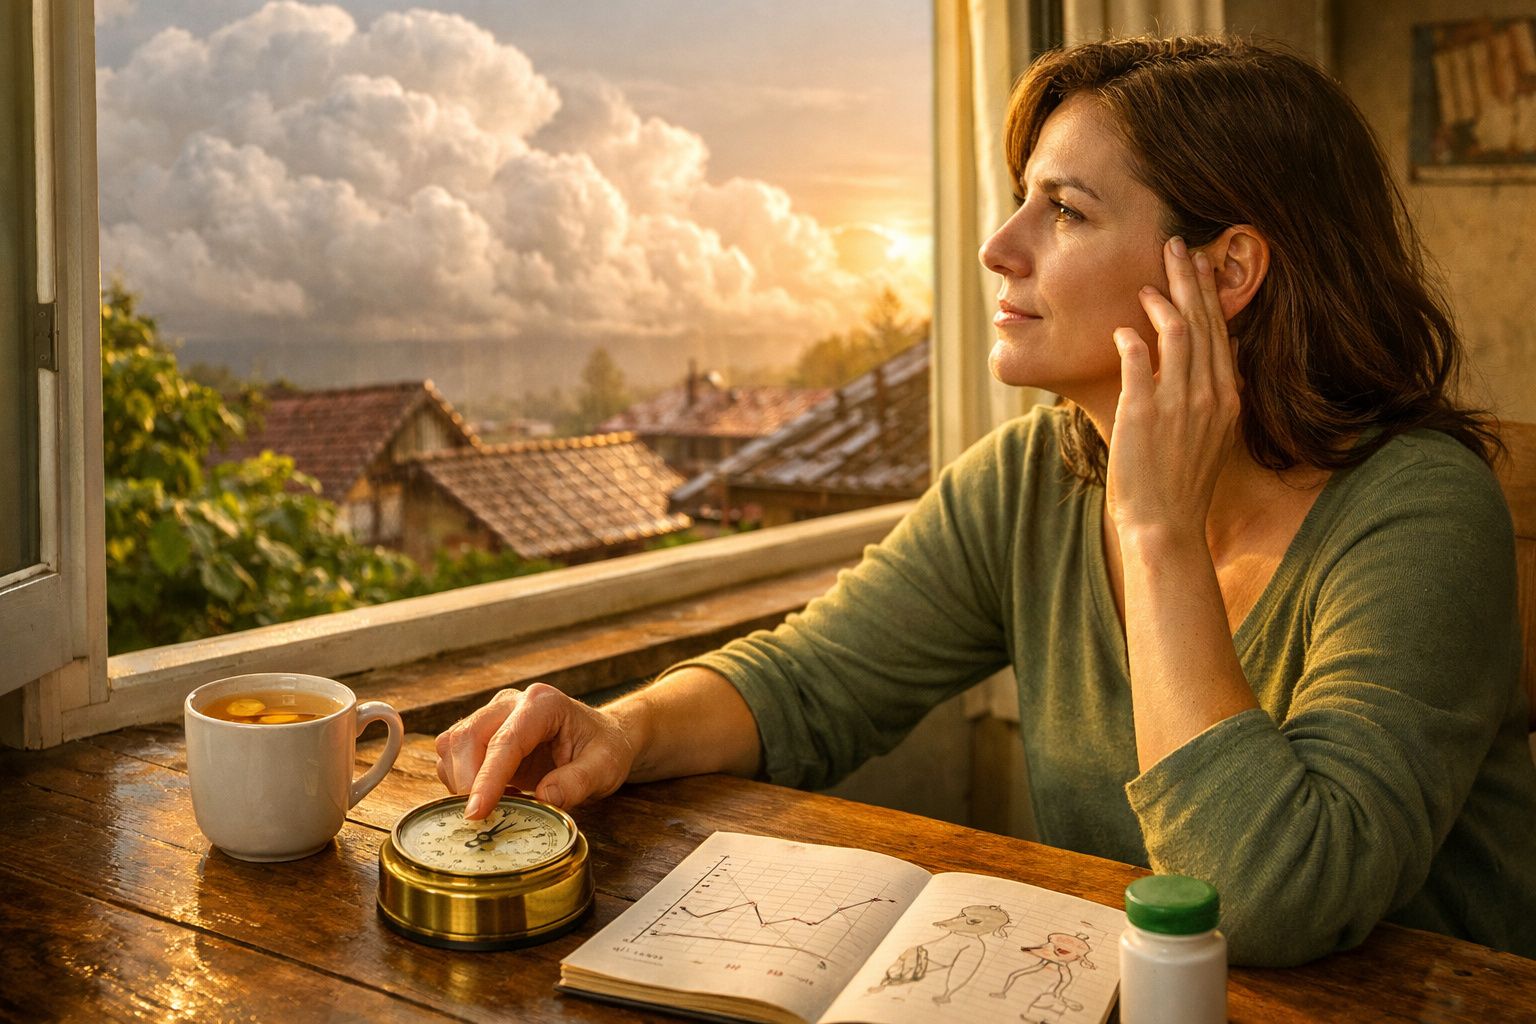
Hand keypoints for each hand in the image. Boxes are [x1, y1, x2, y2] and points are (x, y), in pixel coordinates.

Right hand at [435, 682, 636, 818]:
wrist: (601, 739)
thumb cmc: (604, 749)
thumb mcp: (604, 768)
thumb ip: (577, 782)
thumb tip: (544, 798)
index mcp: (543, 704)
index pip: (506, 741)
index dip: (487, 778)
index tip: (477, 813)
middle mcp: (511, 703)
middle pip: (468, 737)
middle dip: (467, 782)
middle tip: (481, 819)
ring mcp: (493, 715)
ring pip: (453, 744)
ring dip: (460, 781)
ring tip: (494, 804)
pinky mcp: (482, 732)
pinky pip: (453, 755)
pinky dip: (460, 780)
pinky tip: (491, 795)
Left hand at [1106, 236, 1239, 537]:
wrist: (1166, 526)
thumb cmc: (1180, 485)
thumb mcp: (1210, 435)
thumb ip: (1212, 395)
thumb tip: (1217, 357)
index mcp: (1227, 397)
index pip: (1222, 331)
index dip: (1209, 294)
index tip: (1199, 264)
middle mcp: (1209, 395)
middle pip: (1204, 321)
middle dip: (1190, 279)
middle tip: (1177, 244)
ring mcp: (1178, 403)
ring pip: (1178, 332)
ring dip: (1163, 301)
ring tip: (1150, 280)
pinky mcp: (1143, 413)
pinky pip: (1138, 362)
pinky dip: (1131, 339)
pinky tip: (1122, 329)